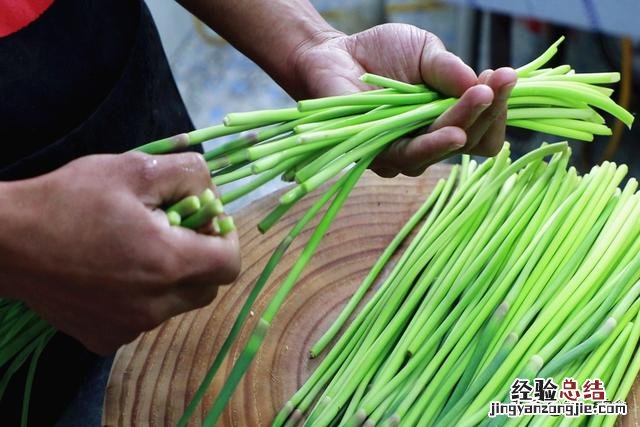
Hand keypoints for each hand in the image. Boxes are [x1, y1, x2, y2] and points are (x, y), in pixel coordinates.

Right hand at [0, 152, 239, 353]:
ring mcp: (129, 327)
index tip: (207, 222)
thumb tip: (213, 193)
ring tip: (137, 250)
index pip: (230, 263)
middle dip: (201, 258)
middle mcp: (155, 305)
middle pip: (207, 287)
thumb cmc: (70, 199)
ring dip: (171, 279)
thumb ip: (188, 174)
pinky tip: (112, 275)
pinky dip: (141, 300)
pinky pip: (142, 320)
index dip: (226, 239)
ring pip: (176, 305)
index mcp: (168, 263)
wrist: (5, 241)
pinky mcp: (104, 339)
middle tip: (174, 232)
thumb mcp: (134, 168)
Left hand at [290, 23, 516, 176]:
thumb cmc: (381, 53)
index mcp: (445, 120)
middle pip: (469, 142)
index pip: (482, 130)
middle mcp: (427, 143)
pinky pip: (410, 156)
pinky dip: (433, 143)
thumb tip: (482, 84)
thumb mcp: (425, 51)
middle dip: (487, 111)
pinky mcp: (375, 155)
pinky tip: (452, 130)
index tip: (504, 77)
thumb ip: (450, 70)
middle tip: (497, 82)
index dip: (496, 109)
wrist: (333, 53)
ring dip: (465, 123)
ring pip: (443, 150)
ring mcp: (402, 153)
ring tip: (480, 98)